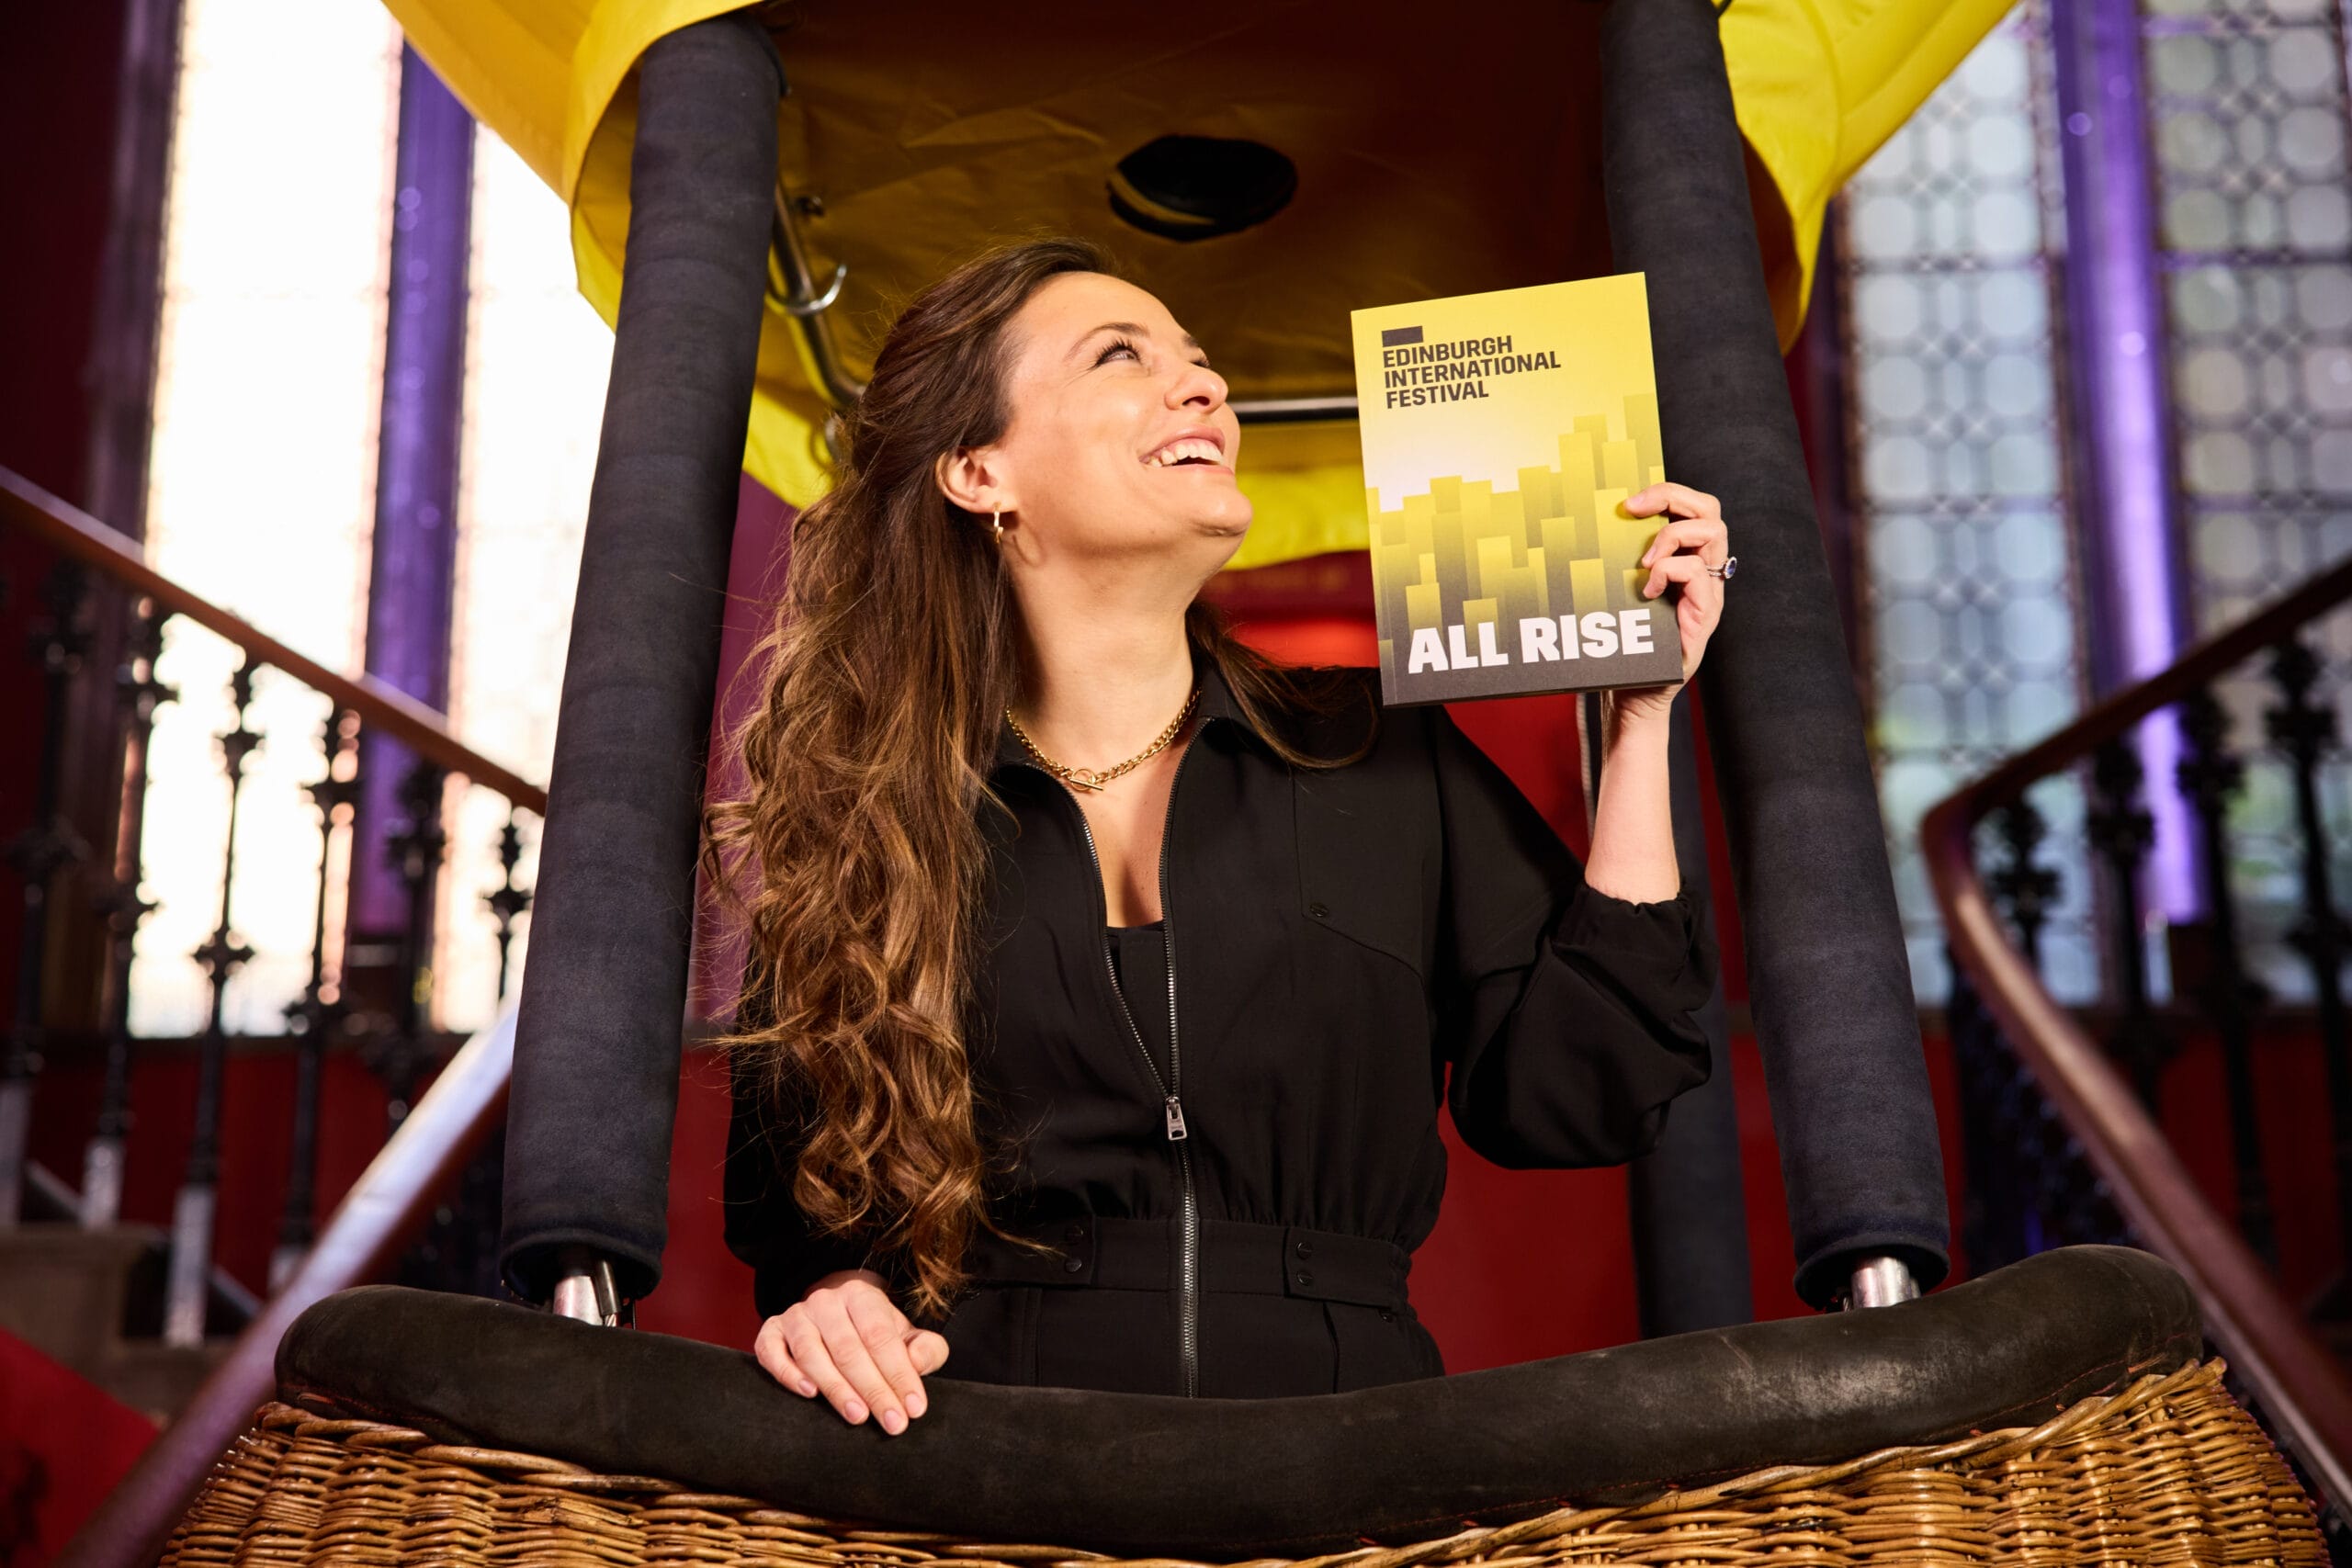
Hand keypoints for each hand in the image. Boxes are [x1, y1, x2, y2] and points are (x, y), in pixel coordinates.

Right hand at [753, 1268, 949, 1432]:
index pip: (880, 1335)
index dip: (899, 1373)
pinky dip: (787, 1372)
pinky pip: (771, 1352)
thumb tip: (916, 1363)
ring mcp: (795, 1315)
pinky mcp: (771, 1332)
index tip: (914, 1409)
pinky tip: (808, 1393)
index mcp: (861, 1295)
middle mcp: (825, 1300)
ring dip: (835, 1387)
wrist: (838, 1323)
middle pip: (848, 1348)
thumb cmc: (876, 1338)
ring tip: (858, 1416)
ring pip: (811, 1352)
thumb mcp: (908, 1338)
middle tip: (891, 1423)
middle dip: (873, 1389)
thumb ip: (925, 1349)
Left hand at [1614, 482, 1730, 725]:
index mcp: (1688, 559)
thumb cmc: (1624, 643)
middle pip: (1711, 510)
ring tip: (1644, 562)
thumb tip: (1591, 524)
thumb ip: (1622, 561)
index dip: (1667, 493)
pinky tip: (1647, 590)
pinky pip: (1700, 574)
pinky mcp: (1705, 615)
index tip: (1629, 502)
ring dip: (1671, 537)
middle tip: (1635, 510)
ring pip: (1713, 533)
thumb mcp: (1621, 592)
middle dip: (1674, 497)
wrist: (1632, 695)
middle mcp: (1706, 571)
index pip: (1695, 508)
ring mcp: (1709, 593)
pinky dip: (1670, 572)